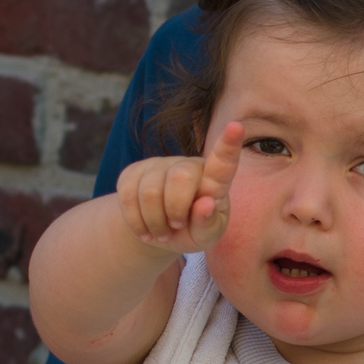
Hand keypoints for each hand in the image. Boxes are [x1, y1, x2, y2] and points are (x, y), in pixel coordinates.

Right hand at [115, 123, 243, 252]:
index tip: (235, 126)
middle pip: (180, 177)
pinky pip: (127, 197)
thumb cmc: (192, 231)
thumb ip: (208, 224)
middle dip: (175, 210)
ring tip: (162, 233)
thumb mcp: (205, 237)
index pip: (223, 161)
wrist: (160, 232)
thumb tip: (205, 203)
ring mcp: (159, 165)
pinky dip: (136, 222)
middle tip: (176, 227)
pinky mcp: (133, 172)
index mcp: (214, 181)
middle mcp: (188, 165)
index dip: (228, 143)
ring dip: (154, 222)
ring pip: (150, 191)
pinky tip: (145, 230)